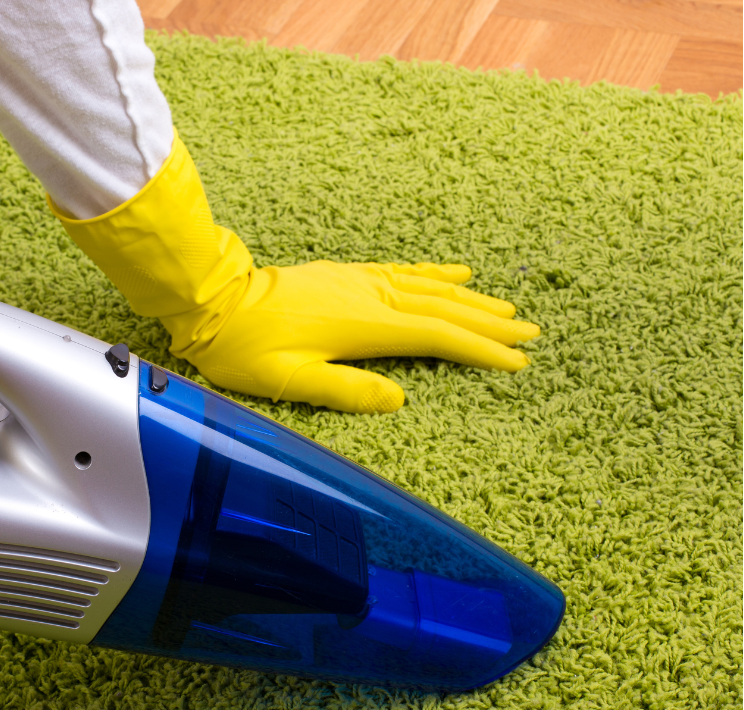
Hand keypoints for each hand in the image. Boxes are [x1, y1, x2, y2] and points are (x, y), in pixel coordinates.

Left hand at [185, 261, 539, 413]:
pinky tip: (457, 271)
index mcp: (362, 326)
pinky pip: (403, 271)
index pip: (436, 337)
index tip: (517, 361)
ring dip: (472, 298)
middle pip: (444, 309)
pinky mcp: (347, 274)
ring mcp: (359, 281)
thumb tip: (399, 401)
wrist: (214, 302)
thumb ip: (345, 390)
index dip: (480, 349)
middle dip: (490, 323)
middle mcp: (368, 297)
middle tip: (533, 335)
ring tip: (509, 309)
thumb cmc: (245, 348)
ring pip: (430, 288)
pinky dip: (436, 272)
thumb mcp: (289, 380)